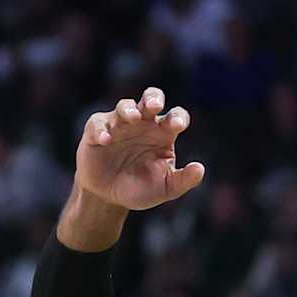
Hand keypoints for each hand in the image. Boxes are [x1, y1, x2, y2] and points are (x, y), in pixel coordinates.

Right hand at [74, 86, 205, 211]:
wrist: (108, 198)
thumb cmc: (139, 189)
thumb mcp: (164, 188)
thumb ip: (183, 180)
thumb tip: (199, 169)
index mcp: (163, 133)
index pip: (176, 116)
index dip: (178, 117)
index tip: (177, 126)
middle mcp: (143, 123)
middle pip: (151, 98)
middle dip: (153, 98)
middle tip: (154, 106)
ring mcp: (119, 124)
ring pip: (125, 106)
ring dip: (129, 109)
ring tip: (132, 118)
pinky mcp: (97, 131)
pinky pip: (99, 124)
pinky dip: (102, 129)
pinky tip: (106, 140)